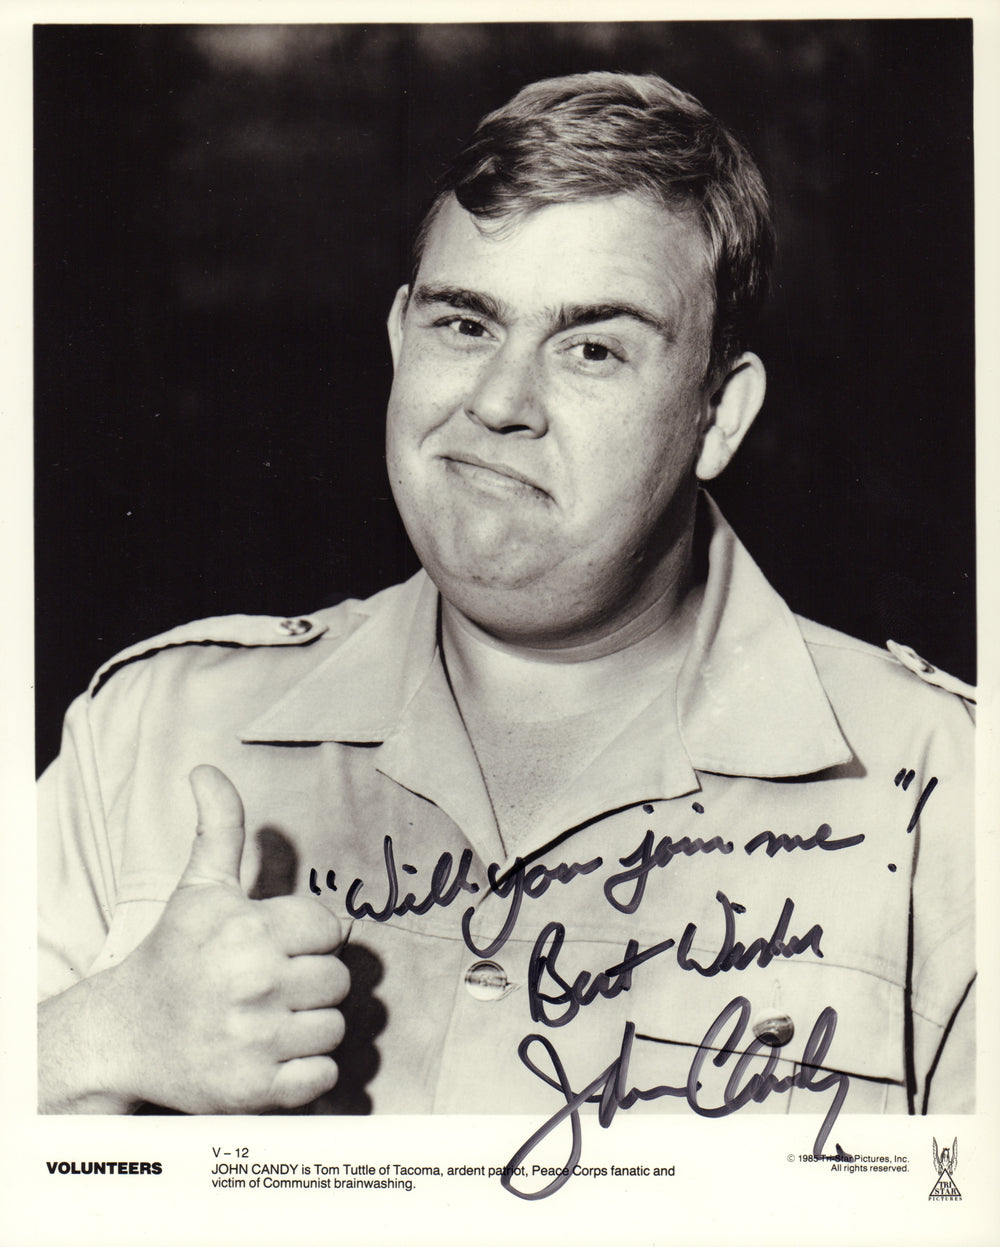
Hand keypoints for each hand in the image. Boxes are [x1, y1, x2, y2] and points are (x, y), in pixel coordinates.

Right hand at [85, 765, 348, 1113]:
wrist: (127, 1033)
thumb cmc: (174, 954)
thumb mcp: (199, 887)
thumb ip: (219, 827)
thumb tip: (207, 769)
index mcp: (250, 931)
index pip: (330, 928)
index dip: (309, 935)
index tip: (280, 943)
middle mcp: (257, 984)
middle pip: (339, 979)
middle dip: (313, 979)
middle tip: (277, 982)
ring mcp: (258, 1040)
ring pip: (335, 1027)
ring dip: (312, 1024)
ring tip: (275, 1017)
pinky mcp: (258, 1090)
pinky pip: (323, 1076)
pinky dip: (308, 1070)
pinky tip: (276, 1051)